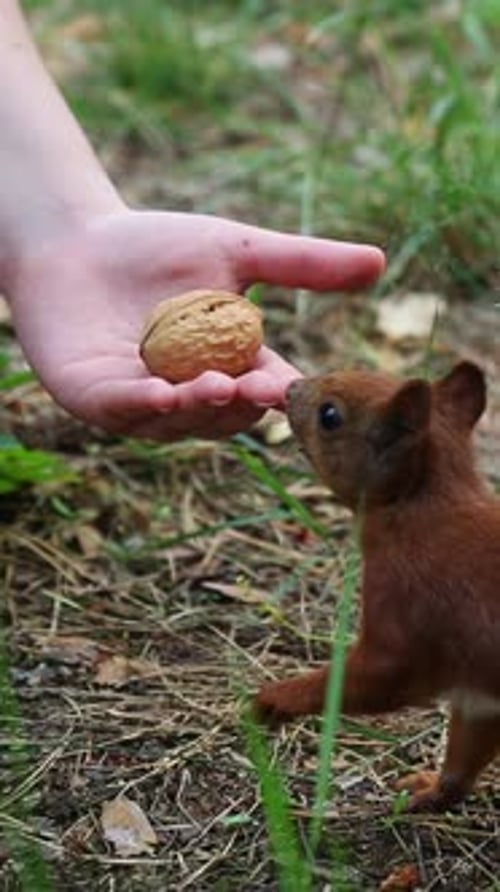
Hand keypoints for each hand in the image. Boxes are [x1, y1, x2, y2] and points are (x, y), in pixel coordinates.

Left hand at [9, 208, 383, 439]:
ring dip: (197, 407)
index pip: (265, 385)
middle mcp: (191, 395)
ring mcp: (143, 404)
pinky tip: (159, 394)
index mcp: (231, 365)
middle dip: (240, 403)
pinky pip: (123, 412)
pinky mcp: (96, 399)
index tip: (293, 383)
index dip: (277, 388)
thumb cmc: (158, 247)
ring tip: (214, 385)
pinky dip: (142, 406)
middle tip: (257, 385)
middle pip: (225, 413)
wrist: (78, 238)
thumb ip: (302, 263)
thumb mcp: (236, 251)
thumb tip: (379, 262)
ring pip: (177, 420)